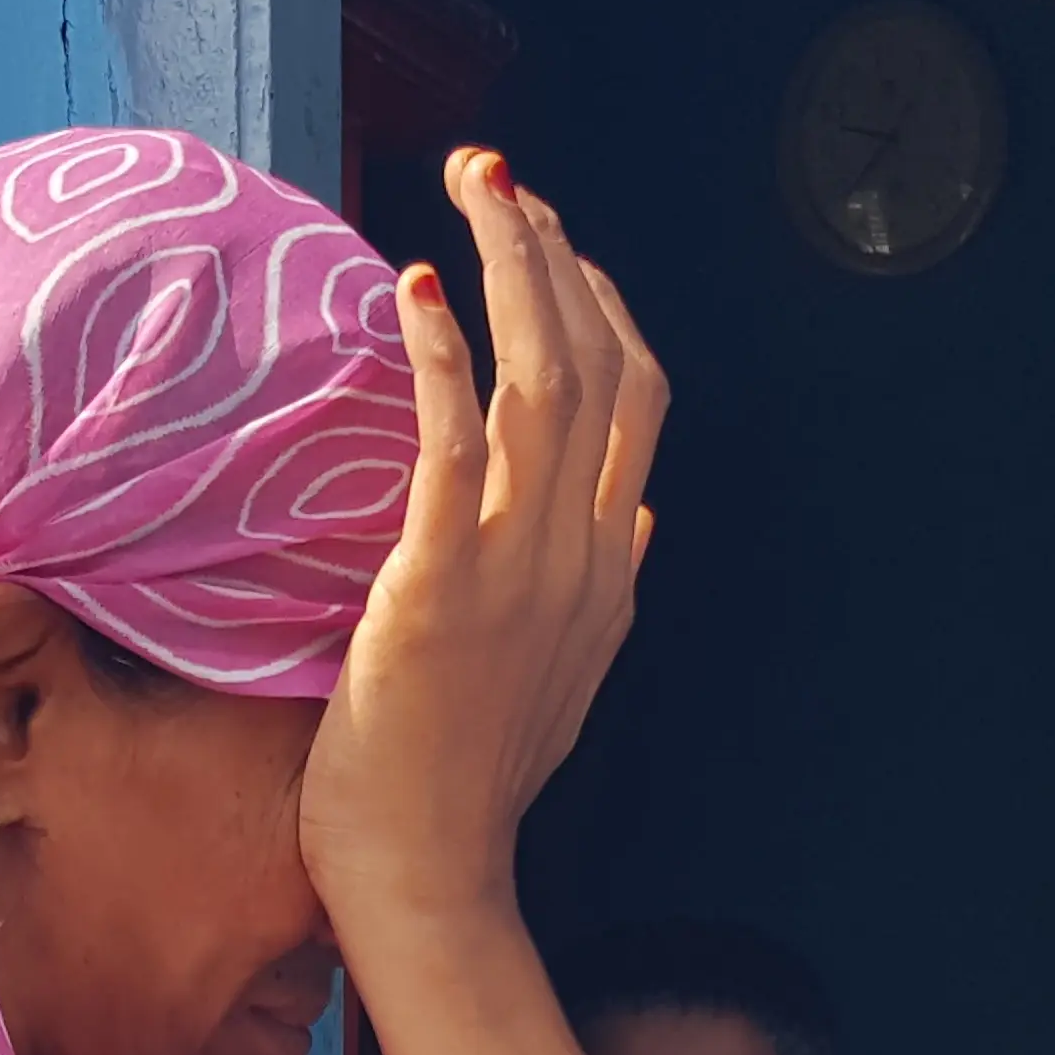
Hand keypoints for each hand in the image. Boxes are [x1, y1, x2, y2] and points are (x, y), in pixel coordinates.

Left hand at [299, 148, 664, 945]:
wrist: (428, 878)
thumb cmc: (465, 782)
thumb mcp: (562, 672)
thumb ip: (600, 586)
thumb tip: (633, 514)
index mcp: (609, 566)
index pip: (638, 398)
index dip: (602, 300)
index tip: (549, 239)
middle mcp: (581, 554)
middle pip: (601, 363)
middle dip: (553, 250)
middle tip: (495, 175)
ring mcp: (517, 572)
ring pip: (546, 381)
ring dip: (513, 269)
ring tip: (475, 192)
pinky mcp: (438, 592)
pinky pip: (454, 448)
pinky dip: (442, 357)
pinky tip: (416, 289)